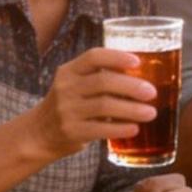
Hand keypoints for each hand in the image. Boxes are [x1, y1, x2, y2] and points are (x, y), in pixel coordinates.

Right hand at [32, 46, 155, 160]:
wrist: (39, 134)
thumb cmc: (69, 106)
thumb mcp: (75, 85)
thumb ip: (99, 78)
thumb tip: (143, 77)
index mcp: (69, 71)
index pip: (94, 56)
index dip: (117, 57)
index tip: (137, 62)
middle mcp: (66, 88)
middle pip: (103, 82)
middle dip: (132, 86)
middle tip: (152, 93)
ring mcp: (67, 110)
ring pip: (105, 106)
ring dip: (132, 109)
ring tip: (151, 113)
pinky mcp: (71, 132)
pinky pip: (101, 129)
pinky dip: (120, 128)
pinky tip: (135, 128)